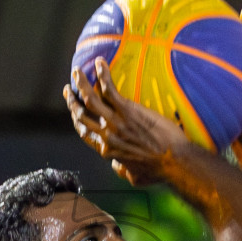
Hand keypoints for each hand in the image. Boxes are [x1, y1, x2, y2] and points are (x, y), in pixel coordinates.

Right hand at [64, 57, 188, 184]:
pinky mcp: (127, 110)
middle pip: (82, 115)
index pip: (85, 133)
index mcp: (106, 151)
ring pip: (90, 99)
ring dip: (81, 84)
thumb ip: (121, 170)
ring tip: (77, 72)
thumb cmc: (158, 171)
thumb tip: (116, 165)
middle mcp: (106, 135)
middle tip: (68, 90)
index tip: (74, 111)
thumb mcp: (134, 177)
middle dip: (72, 102)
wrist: (173, 162)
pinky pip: (109, 89)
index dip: (77, 120)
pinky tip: (100, 62)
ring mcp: (115, 121)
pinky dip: (103, 74)